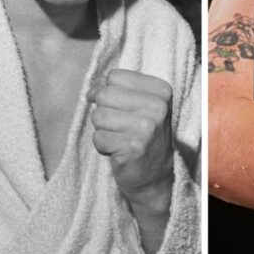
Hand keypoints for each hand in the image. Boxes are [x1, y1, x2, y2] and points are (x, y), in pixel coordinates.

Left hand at [89, 69, 174, 213]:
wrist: (155, 177)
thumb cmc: (142, 137)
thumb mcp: (141, 106)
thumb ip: (118, 90)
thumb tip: (91, 89)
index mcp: (161, 91)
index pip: (114, 76)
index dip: (107, 91)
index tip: (117, 107)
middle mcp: (157, 107)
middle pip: (104, 94)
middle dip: (103, 112)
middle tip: (118, 127)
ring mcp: (147, 127)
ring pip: (98, 116)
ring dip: (102, 131)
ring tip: (120, 139)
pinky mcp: (133, 147)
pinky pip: (98, 138)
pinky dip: (102, 147)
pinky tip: (119, 151)